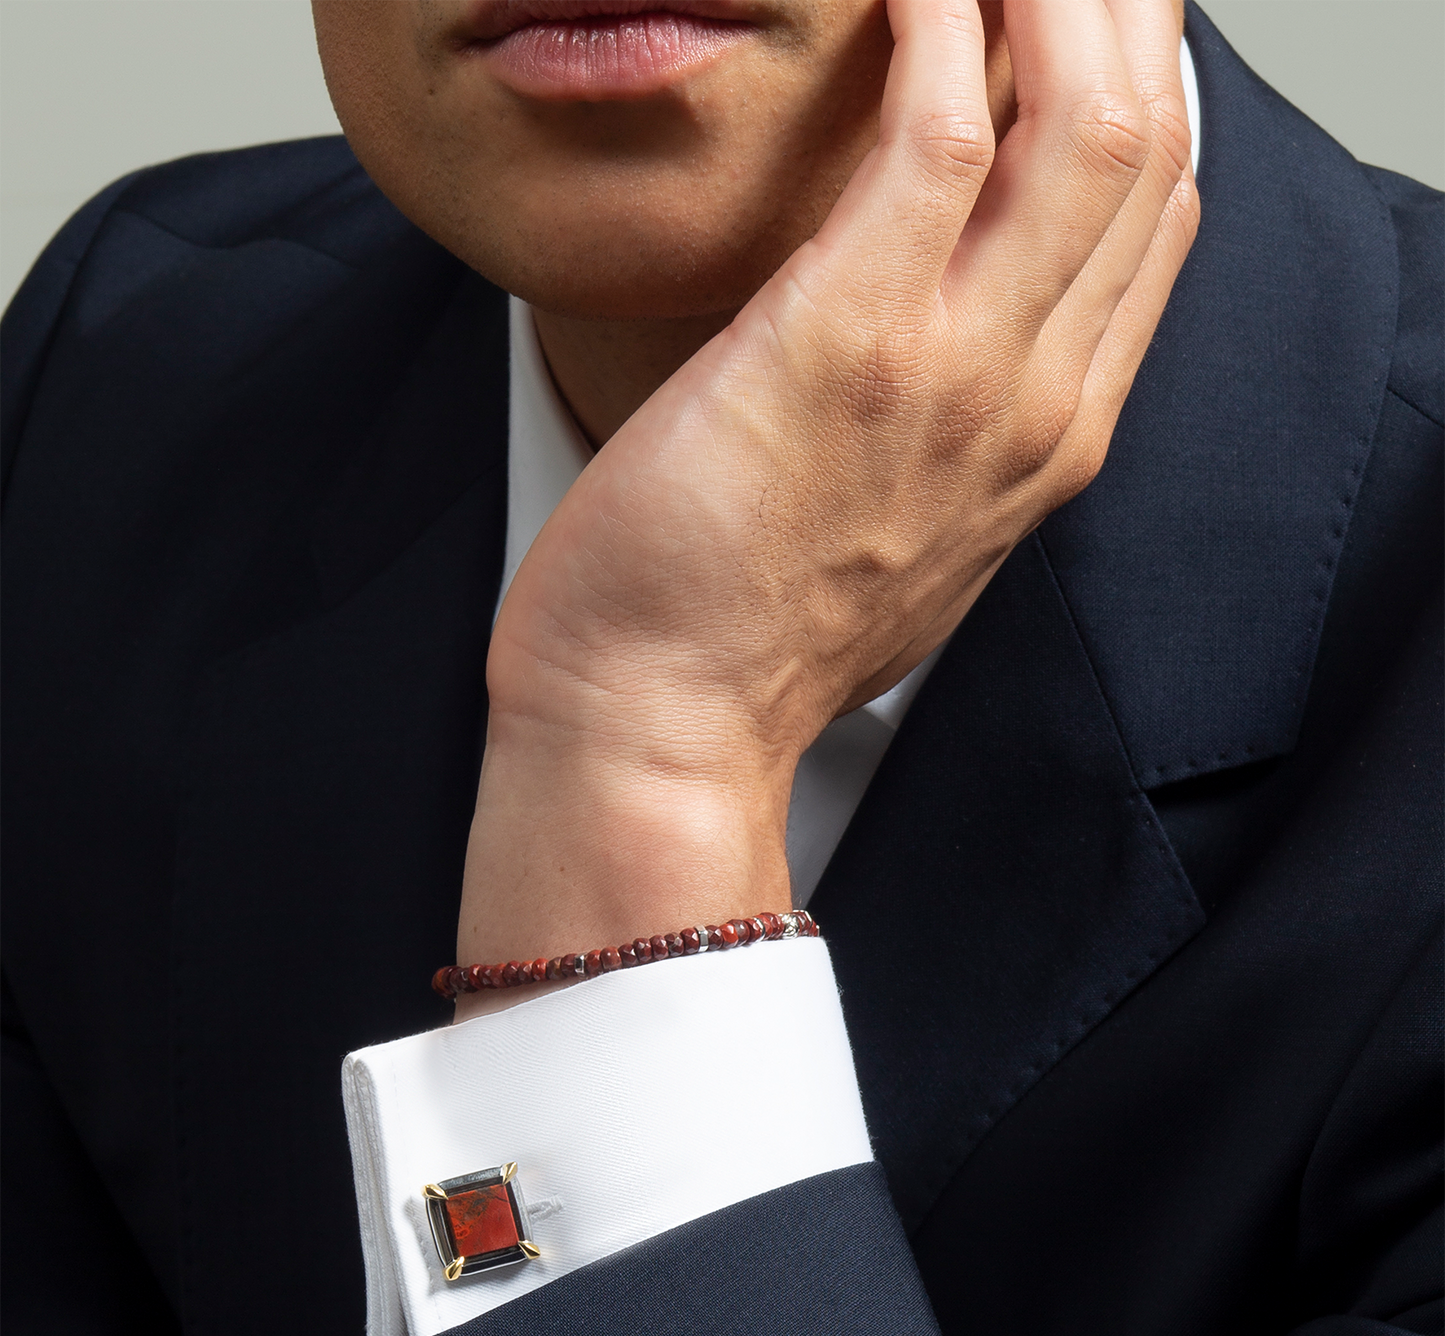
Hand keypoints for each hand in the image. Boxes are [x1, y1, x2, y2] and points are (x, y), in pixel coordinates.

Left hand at [456, 0, 1198, 1015]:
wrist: (660, 726)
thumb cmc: (741, 632)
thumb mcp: (891, 530)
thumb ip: (949, 423)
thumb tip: (940, 333)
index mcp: (1048, 439)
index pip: (1155, 219)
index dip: (1138, 85)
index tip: (1079, 12)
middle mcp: (1035, 398)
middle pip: (1148, 143)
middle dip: (1119, 4)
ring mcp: (957, 371)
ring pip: (1082, 115)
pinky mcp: (847, 342)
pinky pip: (934, 131)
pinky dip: (936, 19)